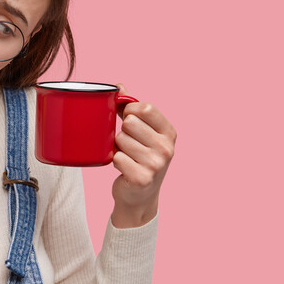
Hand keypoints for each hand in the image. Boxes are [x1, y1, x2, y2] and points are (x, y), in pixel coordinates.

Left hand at [111, 85, 176, 227]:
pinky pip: (116, 157)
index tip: (128, 119)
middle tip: (128, 145)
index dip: (129, 110)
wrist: (139, 196)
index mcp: (169, 132)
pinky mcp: (142, 178)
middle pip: (130, 122)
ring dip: (117, 148)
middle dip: (122, 132)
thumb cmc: (139, 159)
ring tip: (127, 157)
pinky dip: (114, 162)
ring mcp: (156, 164)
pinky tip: (124, 168)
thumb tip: (119, 86)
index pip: (145, 107)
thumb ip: (131, 108)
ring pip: (120, 139)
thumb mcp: (142, 133)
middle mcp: (167, 148)